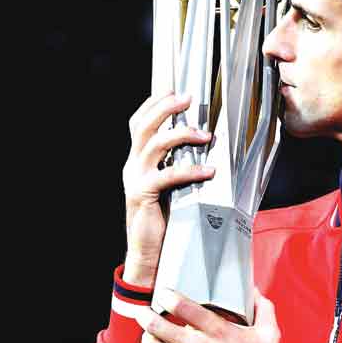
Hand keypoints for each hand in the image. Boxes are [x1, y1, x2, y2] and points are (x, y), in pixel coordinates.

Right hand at [122, 92, 213, 285]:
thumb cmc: (167, 218)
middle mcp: (133, 165)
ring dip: (181, 135)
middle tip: (188, 97)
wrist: (150, 253)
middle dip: (165, 107)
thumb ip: (181, 165)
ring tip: (205, 135)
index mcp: (138, 160)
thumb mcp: (173, 186)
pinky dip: (190, 171)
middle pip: (143, 127)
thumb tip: (209, 146)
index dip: (154, 104)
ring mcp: (135, 179)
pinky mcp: (142, 195)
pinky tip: (208, 171)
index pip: (139, 123)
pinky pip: (167, 176)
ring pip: (154, 145)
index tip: (173, 89)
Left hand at [135, 287, 282, 342]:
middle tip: (143, 311)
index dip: (167, 296)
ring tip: (148, 331)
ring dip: (147, 336)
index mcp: (218, 330)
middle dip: (145, 315)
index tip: (163, 293)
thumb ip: (262, 308)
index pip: (182, 306)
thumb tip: (254, 292)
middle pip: (157, 326)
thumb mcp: (268, 333)